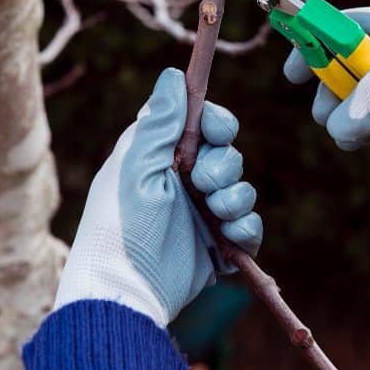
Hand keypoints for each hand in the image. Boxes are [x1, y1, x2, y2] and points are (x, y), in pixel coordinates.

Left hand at [54, 67, 261, 326]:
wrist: (125, 294)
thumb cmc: (120, 226)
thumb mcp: (135, 167)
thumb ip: (158, 122)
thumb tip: (172, 74)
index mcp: (162, 156)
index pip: (203, 123)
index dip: (216, 123)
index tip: (213, 131)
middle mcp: (184, 180)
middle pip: (228, 153)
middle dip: (223, 166)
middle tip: (203, 184)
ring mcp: (203, 213)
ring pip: (242, 188)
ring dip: (234, 198)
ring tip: (215, 215)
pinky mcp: (219, 244)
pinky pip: (249, 225)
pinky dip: (245, 228)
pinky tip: (228, 236)